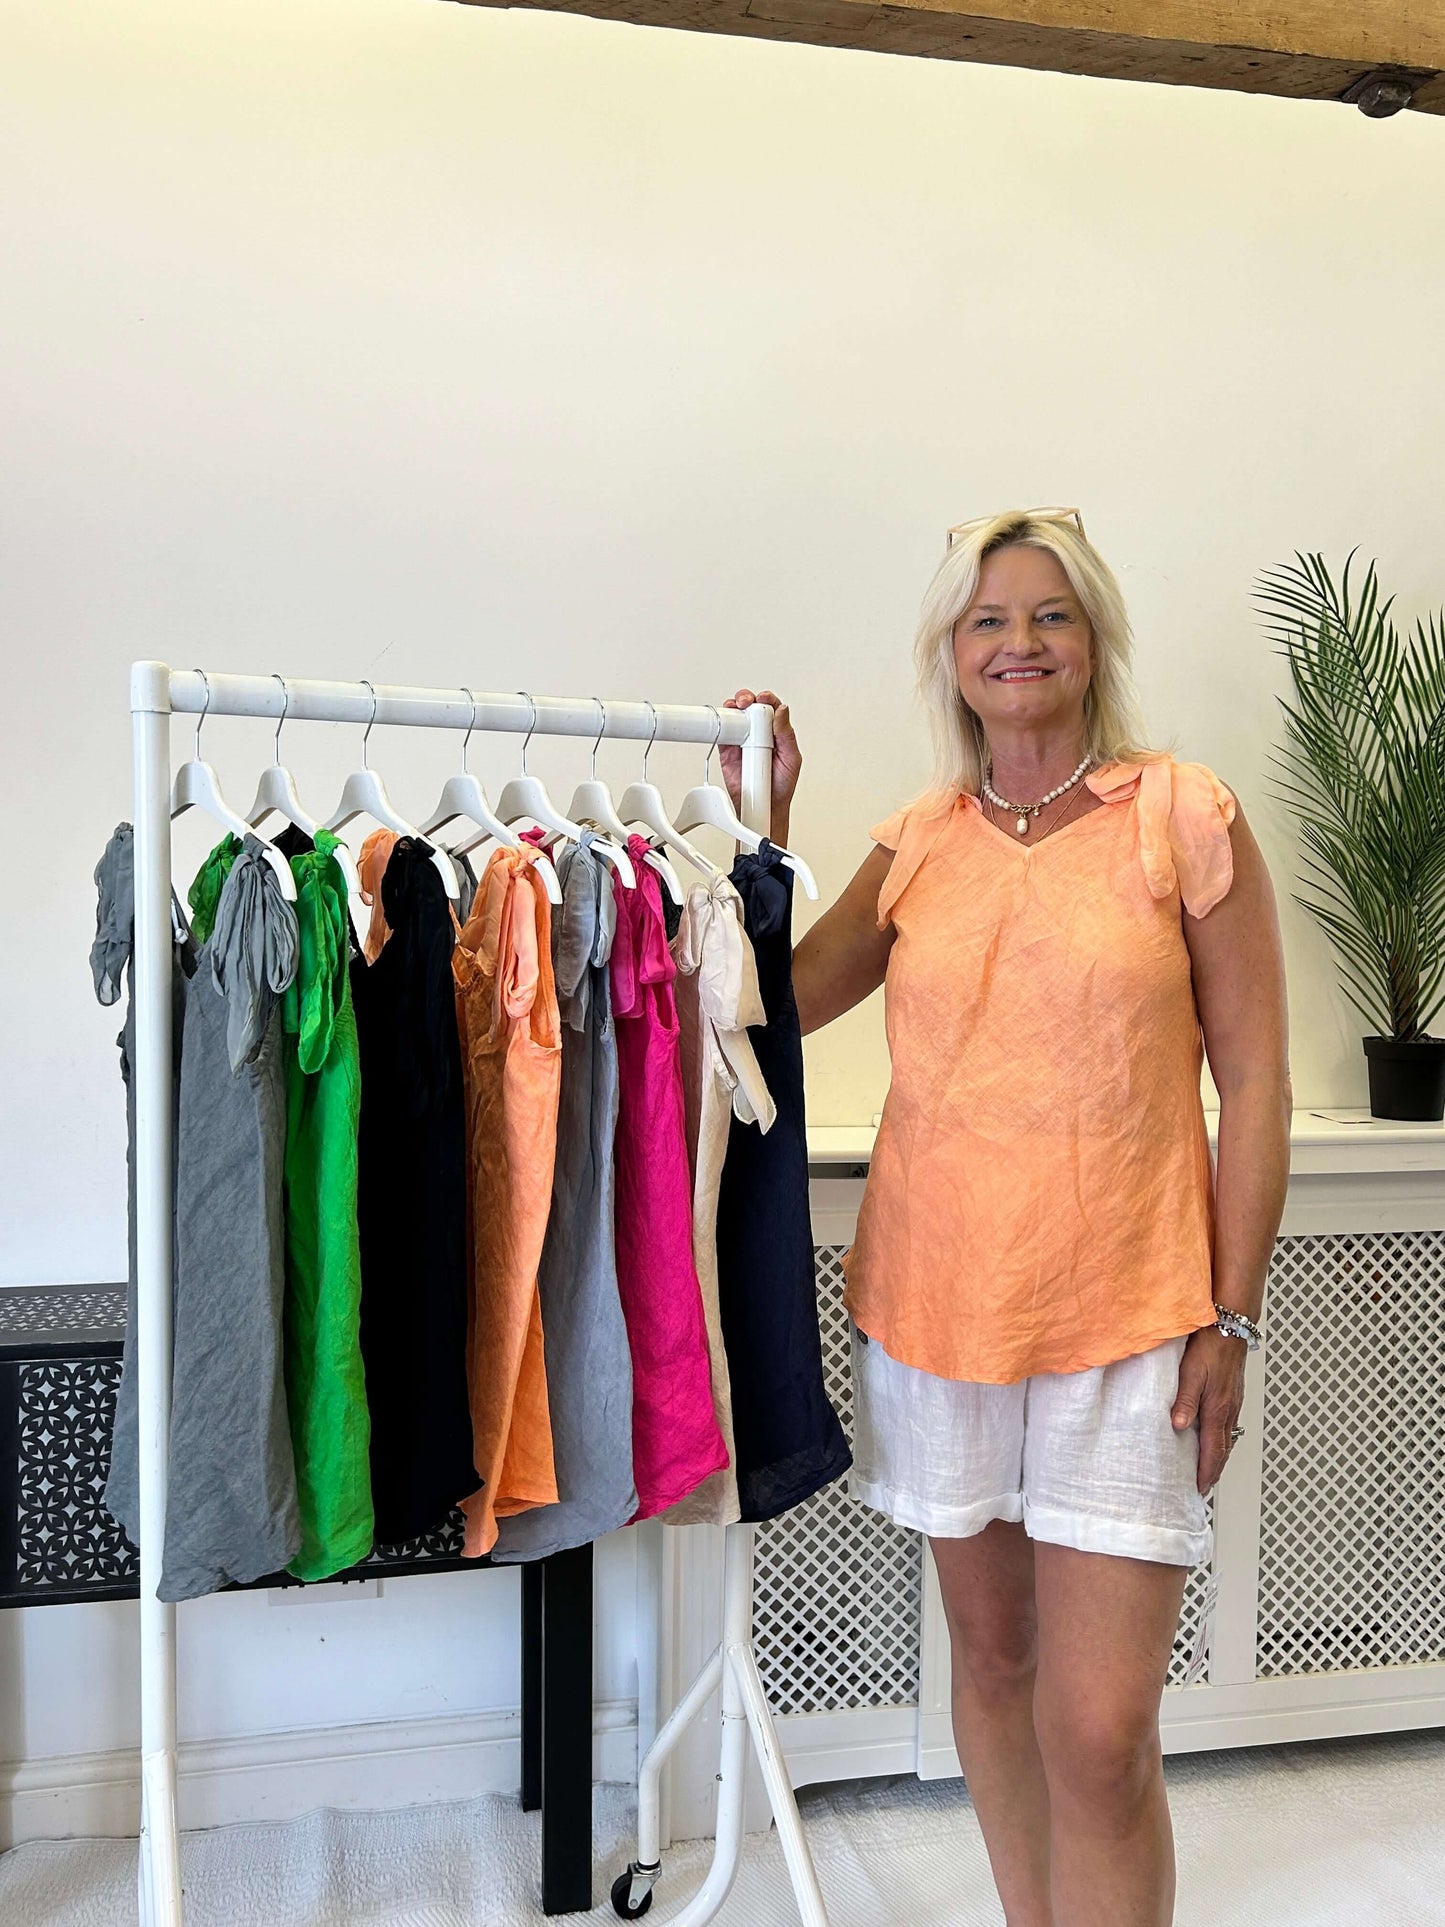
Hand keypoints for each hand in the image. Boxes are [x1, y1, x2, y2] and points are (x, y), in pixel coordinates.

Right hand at [718, 688, 800, 835]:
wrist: (765, 807)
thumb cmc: (781, 785)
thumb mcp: (792, 758)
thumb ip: (786, 734)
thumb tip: (782, 710)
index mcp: (777, 731)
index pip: (771, 707)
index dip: (767, 699)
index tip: (763, 699)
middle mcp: (759, 733)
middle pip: (750, 706)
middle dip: (746, 698)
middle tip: (745, 703)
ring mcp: (742, 740)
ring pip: (734, 716)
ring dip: (732, 708)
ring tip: (734, 710)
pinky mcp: (728, 750)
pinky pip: (721, 734)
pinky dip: (719, 726)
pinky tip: (723, 724)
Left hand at [1171, 1325, 1246, 1494]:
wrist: (1231, 1323)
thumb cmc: (1210, 1343)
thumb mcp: (1192, 1371)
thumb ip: (1185, 1399)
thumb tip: (1179, 1426)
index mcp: (1218, 1408)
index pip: (1213, 1450)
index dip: (1206, 1473)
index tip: (1199, 1489)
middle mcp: (1229, 1409)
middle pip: (1223, 1450)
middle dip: (1214, 1471)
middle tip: (1204, 1488)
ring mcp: (1234, 1401)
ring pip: (1227, 1438)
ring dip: (1219, 1457)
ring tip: (1209, 1470)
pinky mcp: (1233, 1393)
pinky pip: (1228, 1425)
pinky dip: (1222, 1440)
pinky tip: (1214, 1437)